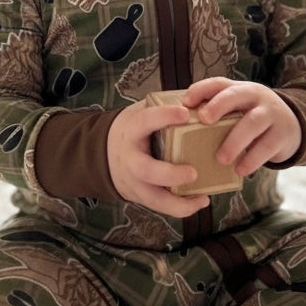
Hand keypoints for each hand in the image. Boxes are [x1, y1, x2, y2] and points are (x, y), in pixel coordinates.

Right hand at [107, 100, 210, 217]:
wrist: (104, 154)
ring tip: (202, 197)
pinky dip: (181, 208)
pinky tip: (200, 201)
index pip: (144, 121)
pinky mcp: (141, 196)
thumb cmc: (133, 131)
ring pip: (153, 198)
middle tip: (193, 172)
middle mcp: (131, 159)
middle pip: (146, 170)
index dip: (163, 117)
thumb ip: (163, 107)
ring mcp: (134, 181)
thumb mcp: (140, 113)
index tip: (184, 113)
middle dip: (170, 174)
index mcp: (131, 131)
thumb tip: (201, 97)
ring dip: (178, 201)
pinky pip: (161, 206)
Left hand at [183, 77, 301, 177]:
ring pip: (253, 122)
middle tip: (204, 120)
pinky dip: (253, 159)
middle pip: (236, 95)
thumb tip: (180, 129)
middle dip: (219, 105)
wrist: (292, 126)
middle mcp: (256, 97)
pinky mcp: (282, 134)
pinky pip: (267, 146)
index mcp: (239, 89)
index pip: (218, 83)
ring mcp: (271, 114)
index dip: (201, 90)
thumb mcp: (238, 111)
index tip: (185, 102)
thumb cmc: (252, 119)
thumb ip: (217, 115)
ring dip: (235, 141)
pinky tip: (241, 170)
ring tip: (221, 159)